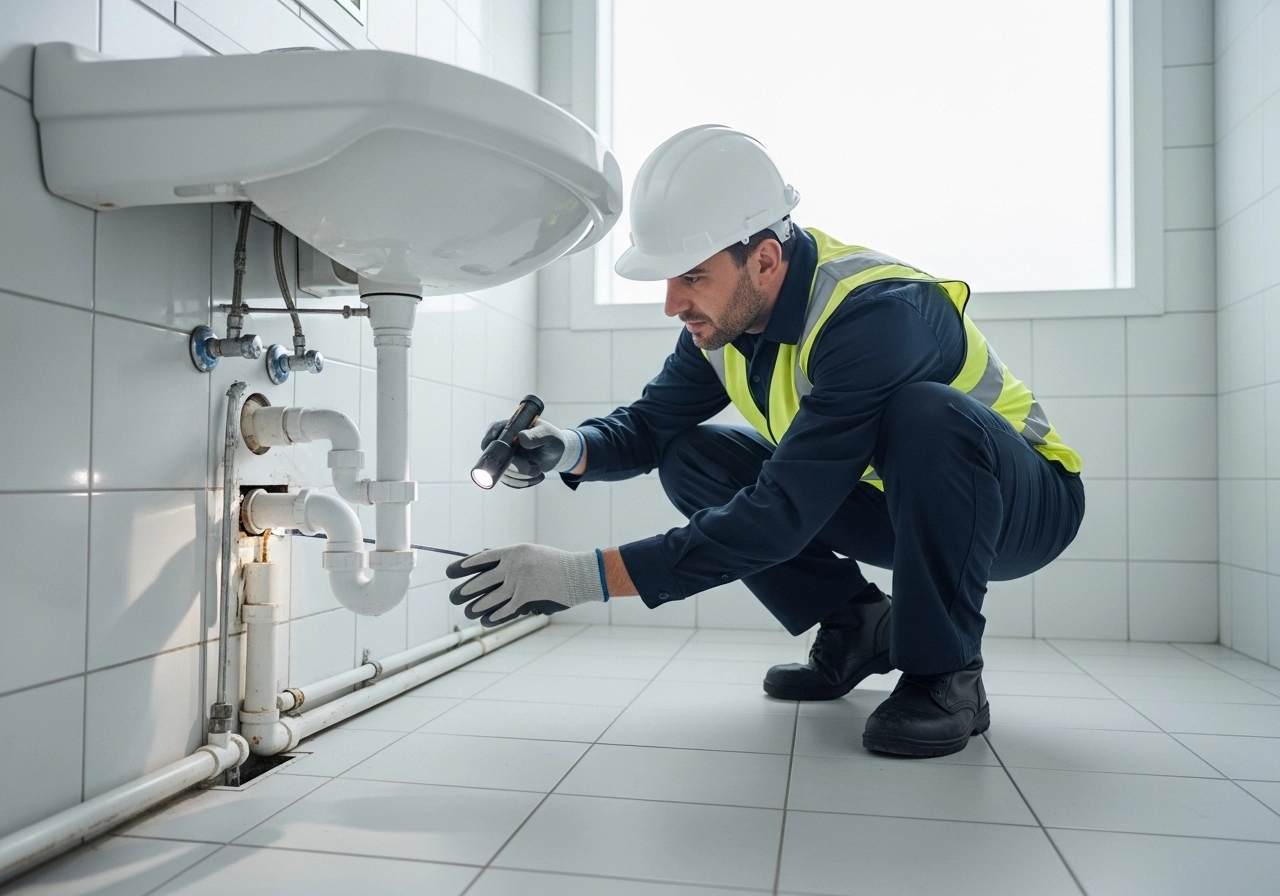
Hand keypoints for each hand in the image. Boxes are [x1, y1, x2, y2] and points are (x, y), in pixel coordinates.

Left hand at [446, 543, 605, 625]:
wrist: (580, 574)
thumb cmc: (558, 564)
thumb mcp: (534, 554)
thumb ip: (513, 561)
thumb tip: (491, 570)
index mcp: (514, 551)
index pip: (482, 558)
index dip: (465, 566)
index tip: (451, 571)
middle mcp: (513, 565)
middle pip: (481, 580)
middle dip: (465, 590)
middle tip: (453, 597)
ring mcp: (519, 581)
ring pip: (490, 597)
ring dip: (477, 606)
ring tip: (467, 611)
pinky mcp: (526, 597)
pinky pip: (506, 608)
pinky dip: (495, 616)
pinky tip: (486, 620)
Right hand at [479, 418, 584, 487]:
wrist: (556, 454)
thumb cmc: (551, 439)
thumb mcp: (548, 435)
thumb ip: (536, 436)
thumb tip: (521, 437)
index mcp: (509, 428)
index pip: (493, 433)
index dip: (491, 442)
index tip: (500, 452)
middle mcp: (503, 443)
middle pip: (497, 458)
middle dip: (516, 467)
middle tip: (534, 469)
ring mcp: (504, 458)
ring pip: (504, 472)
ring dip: (522, 476)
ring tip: (538, 470)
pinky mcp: (508, 471)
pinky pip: (510, 481)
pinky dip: (524, 482)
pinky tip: (536, 477)